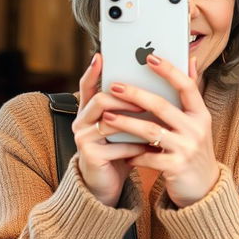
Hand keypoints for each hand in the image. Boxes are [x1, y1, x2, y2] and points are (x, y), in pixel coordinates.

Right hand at [72, 53, 146, 206]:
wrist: (109, 183)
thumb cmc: (123, 148)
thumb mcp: (129, 124)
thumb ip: (138, 104)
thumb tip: (157, 82)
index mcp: (90, 110)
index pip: (87, 85)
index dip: (93, 71)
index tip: (101, 56)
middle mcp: (82, 121)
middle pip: (100, 99)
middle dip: (126, 98)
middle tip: (147, 101)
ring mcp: (83, 138)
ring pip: (108, 121)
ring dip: (133, 121)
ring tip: (152, 121)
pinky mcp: (90, 156)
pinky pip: (115, 146)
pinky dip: (134, 145)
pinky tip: (150, 146)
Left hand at [102, 55, 219, 207]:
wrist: (204, 187)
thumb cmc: (193, 148)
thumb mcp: (197, 121)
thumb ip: (191, 94)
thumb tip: (191, 59)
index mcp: (201, 114)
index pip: (187, 86)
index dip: (169, 71)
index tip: (150, 57)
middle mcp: (197, 129)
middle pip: (162, 106)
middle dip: (135, 94)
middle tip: (114, 86)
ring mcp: (187, 148)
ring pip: (150, 131)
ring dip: (126, 123)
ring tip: (107, 116)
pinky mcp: (176, 167)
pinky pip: (148, 157)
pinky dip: (132, 154)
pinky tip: (121, 151)